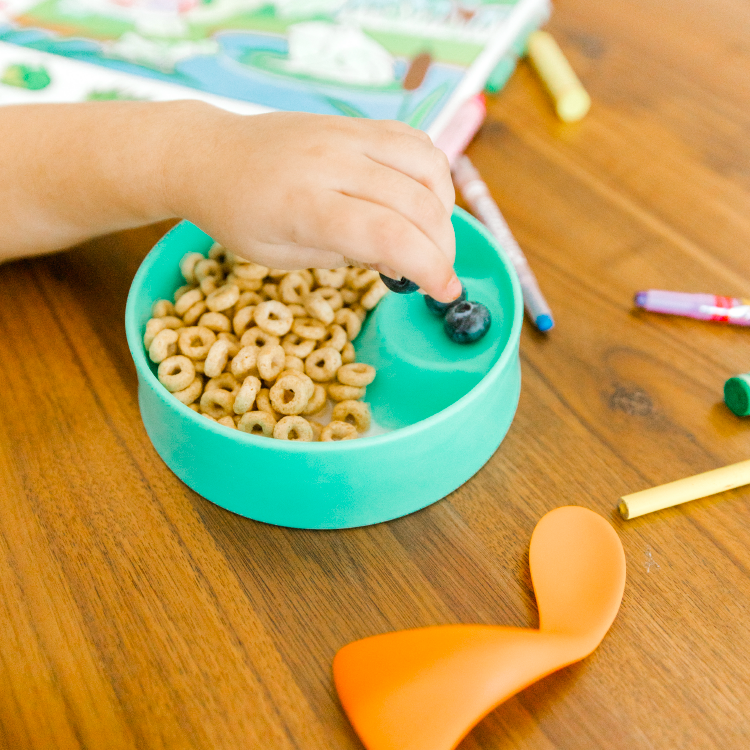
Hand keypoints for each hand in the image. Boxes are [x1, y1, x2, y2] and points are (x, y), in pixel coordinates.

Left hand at [169, 108, 460, 302]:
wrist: (209, 154)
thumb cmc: (240, 215)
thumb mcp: (284, 256)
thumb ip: (346, 255)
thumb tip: (403, 260)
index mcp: (304, 206)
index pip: (388, 235)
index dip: (430, 268)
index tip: (447, 292)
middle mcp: (330, 162)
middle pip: (417, 203)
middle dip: (442, 248)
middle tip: (436, 273)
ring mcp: (345, 135)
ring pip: (427, 165)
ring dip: (443, 208)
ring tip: (428, 237)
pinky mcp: (354, 123)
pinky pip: (414, 142)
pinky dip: (431, 175)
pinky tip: (419, 200)